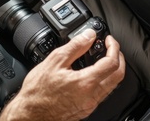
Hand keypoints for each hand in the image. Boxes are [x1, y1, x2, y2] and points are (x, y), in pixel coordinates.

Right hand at [0, 29, 124, 120]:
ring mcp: (90, 105)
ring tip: (103, 58)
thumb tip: (88, 35)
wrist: (31, 113)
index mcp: (86, 83)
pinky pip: (102, 93)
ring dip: (112, 70)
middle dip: (119, 58)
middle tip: (111, 48)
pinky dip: (103, 80)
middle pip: (118, 76)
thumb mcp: (55, 61)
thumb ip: (75, 46)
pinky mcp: (86, 109)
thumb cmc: (38, 92)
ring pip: (112, 86)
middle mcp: (92, 96)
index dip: (114, 48)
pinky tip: (93, 73)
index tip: (109, 40)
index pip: (112, 63)